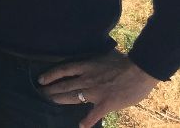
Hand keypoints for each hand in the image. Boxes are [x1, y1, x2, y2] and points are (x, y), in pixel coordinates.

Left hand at [36, 49, 158, 127]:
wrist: (138, 71)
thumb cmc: (124, 62)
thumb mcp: (103, 58)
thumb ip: (94, 64)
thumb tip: (90, 65)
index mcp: (86, 67)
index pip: (63, 70)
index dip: (50, 75)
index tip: (41, 79)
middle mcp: (86, 79)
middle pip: (64, 85)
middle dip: (51, 89)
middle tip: (41, 93)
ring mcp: (94, 92)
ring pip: (72, 97)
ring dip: (60, 100)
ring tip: (51, 101)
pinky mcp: (105, 103)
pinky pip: (93, 114)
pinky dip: (87, 121)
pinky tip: (81, 126)